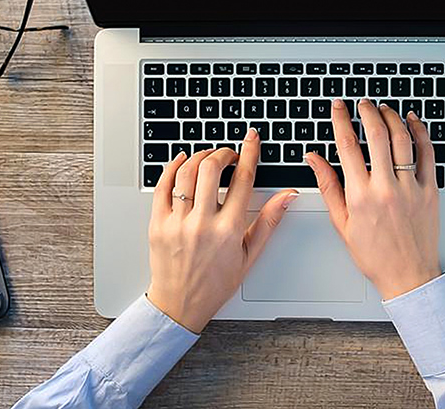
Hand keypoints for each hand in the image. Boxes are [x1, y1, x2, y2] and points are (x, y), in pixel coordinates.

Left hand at [146, 128, 298, 332]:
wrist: (180, 305)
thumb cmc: (216, 283)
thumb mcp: (250, 255)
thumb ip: (269, 221)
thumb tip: (287, 196)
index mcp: (229, 230)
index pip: (243, 179)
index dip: (250, 153)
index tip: (251, 138)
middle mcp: (203, 223)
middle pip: (212, 168)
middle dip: (223, 153)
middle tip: (229, 155)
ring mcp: (177, 223)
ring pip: (187, 172)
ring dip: (200, 156)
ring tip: (208, 158)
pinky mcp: (157, 224)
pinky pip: (162, 185)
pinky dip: (173, 167)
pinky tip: (182, 161)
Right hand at [306, 99, 440, 299]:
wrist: (408, 275)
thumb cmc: (375, 255)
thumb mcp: (342, 223)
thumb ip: (328, 186)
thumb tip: (314, 159)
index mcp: (360, 197)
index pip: (347, 146)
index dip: (340, 120)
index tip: (338, 107)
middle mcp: (386, 188)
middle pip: (376, 135)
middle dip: (367, 111)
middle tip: (362, 103)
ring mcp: (411, 188)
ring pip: (402, 139)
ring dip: (392, 117)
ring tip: (384, 109)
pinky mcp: (430, 191)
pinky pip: (427, 154)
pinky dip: (420, 133)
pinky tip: (413, 122)